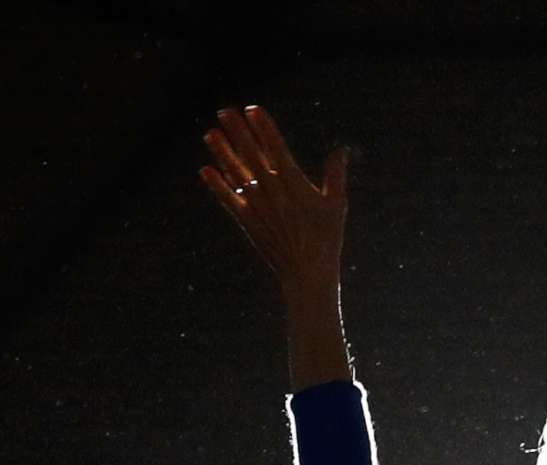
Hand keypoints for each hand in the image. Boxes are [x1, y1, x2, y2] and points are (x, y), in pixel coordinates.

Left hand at [198, 106, 350, 291]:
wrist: (307, 273)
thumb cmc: (326, 239)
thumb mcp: (336, 205)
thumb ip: (336, 175)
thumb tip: (341, 149)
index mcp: (295, 184)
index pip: (276, 149)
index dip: (264, 128)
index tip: (253, 109)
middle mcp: (273, 192)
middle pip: (252, 155)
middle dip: (238, 132)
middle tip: (224, 111)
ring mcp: (257, 207)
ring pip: (236, 173)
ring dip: (222, 153)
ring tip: (210, 133)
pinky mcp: (248, 222)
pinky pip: (228, 200)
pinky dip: (216, 185)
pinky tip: (205, 170)